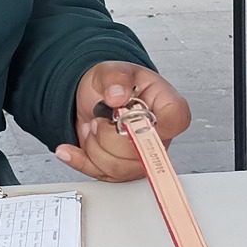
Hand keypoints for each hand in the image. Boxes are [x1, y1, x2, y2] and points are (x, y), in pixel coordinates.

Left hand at [56, 63, 192, 181]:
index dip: (148, 122)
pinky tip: (72, 150)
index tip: (127, 115)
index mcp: (167, 106)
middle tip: (101, 117)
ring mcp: (143, 157)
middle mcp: (160, 136)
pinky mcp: (124, 171)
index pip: (175, 119)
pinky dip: (80, 160)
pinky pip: (100, 175)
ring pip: (117, 167)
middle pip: (137, 150)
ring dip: (94, 145)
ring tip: (95, 126)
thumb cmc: (115, 85)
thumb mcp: (113, 71)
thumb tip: (117, 96)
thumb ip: (116, 79)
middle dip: (107, 132)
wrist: (99, 97)